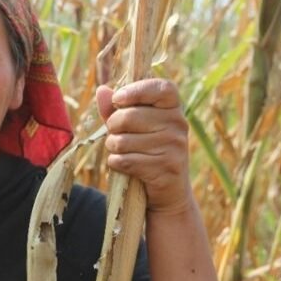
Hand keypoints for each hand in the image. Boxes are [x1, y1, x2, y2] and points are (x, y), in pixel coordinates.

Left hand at [96, 79, 192, 214]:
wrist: (167, 192)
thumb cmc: (145, 152)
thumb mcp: (132, 128)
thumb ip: (116, 109)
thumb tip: (102, 90)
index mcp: (173, 108)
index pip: (162, 88)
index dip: (137, 90)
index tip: (118, 98)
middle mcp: (178, 124)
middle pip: (129, 117)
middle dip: (112, 127)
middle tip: (116, 135)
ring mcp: (174, 146)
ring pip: (122, 141)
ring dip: (113, 148)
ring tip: (124, 152)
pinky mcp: (166, 168)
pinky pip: (124, 160)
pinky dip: (116, 164)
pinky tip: (126, 167)